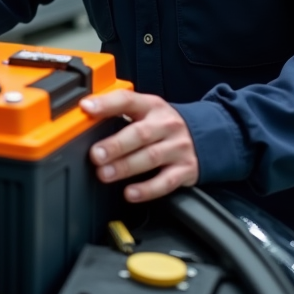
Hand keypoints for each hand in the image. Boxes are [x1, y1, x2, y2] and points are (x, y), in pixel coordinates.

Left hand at [80, 90, 198, 201]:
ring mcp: (178, 147)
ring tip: (104, 174)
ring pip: (151, 157)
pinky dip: (147, 189)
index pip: (127, 100)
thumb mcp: (146, 111)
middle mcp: (166, 125)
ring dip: (125, 167)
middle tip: (96, 155)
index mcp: (151, 106)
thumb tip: (85, 118)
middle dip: (116, 145)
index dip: (106, 104)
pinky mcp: (186, 169)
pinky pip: (166, 181)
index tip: (86, 109)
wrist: (208, 135)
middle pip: (140, 133)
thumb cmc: (163, 125)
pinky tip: (131, 193)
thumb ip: (120, 113)